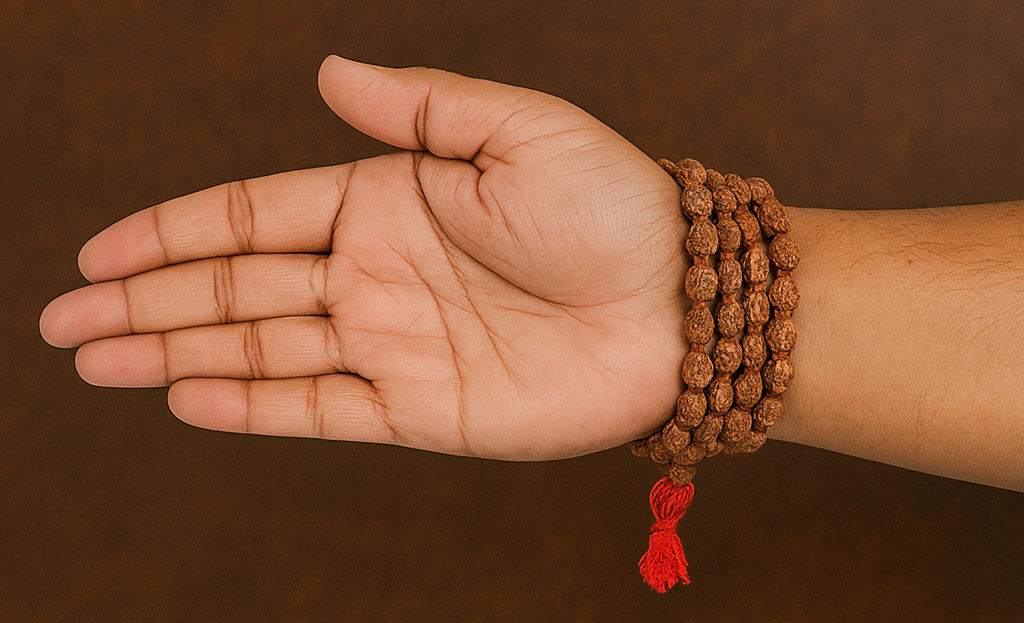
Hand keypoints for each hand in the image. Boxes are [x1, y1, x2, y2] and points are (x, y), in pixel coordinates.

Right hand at [39, 56, 686, 460]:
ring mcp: (393, 343)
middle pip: (236, 287)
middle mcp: (375, 273)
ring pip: (263, 349)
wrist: (683, 306)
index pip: (251, 215)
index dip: (171, 233)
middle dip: (148, 303)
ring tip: (100, 362)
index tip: (97, 253)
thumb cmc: (611, 208)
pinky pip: (322, 409)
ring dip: (177, 353)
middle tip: (67, 324)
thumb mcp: (515, 130)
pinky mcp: (422, 408)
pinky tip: (191, 398)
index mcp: (385, 200)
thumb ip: (416, 107)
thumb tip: (329, 70)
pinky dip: (255, 407)